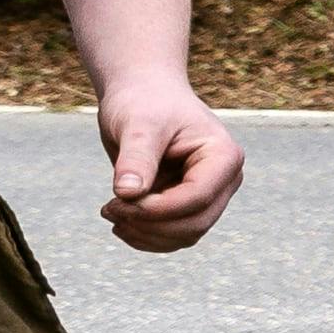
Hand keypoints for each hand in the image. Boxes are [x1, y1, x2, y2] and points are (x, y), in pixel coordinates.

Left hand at [96, 81, 240, 252]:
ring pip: (186, 235)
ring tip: (110, 212)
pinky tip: (120, 221)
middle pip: (196, 223)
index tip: (116, 201)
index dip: (158, 209)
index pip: (197, 198)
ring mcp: (210, 195)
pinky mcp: (191, 205)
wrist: (144, 95)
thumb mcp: (137, 125)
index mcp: (224, 156)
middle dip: (150, 224)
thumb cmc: (144, 103)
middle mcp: (224, 180)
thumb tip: (128, 194)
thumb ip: (136, 159)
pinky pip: (175, 235)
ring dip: (146, 234)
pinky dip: (147, 236)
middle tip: (108, 209)